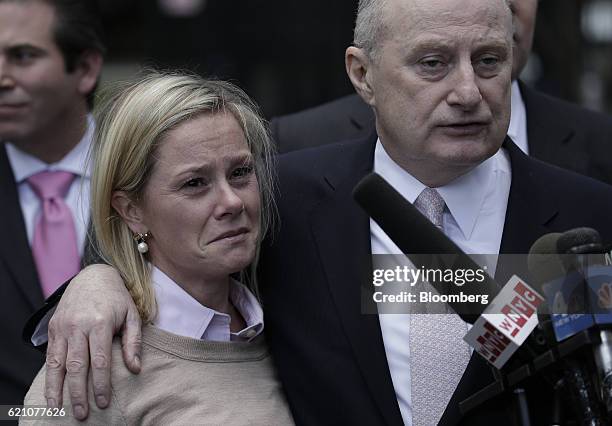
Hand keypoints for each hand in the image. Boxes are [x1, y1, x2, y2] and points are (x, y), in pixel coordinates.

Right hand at [44, 264, 141, 419]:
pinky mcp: (53, 328)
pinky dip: (50, 375)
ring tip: (59, 409)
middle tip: (83, 413)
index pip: (99, 361)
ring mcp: (63, 327)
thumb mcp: (132, 315)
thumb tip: (135, 368)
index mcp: (100, 323)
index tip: (103, 401)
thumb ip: (133, 342)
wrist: (93, 275)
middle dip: (79, 392)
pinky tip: (52, 391)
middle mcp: (78, 325)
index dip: (101, 384)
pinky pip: (50, 355)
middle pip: (76, 366)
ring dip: (57, 389)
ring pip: (58, 363)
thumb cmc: (117, 298)